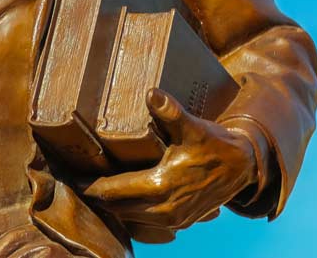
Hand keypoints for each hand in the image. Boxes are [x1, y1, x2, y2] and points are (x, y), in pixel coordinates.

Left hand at [82, 89, 257, 243]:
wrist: (244, 168)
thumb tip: (152, 93)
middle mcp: (163, 209)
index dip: (89, 184)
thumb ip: (171, 112)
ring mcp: (172, 220)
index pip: (112, 191)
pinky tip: (120, 198)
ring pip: (128, 218)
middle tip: (76, 178)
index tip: (71, 174)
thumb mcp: (194, 127)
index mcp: (160, 186)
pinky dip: (129, 213)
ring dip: (112, 205)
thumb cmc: (216, 145)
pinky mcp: (179, 222)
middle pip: (115, 207)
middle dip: (96, 194)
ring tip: (94, 187)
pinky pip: (144, 223)